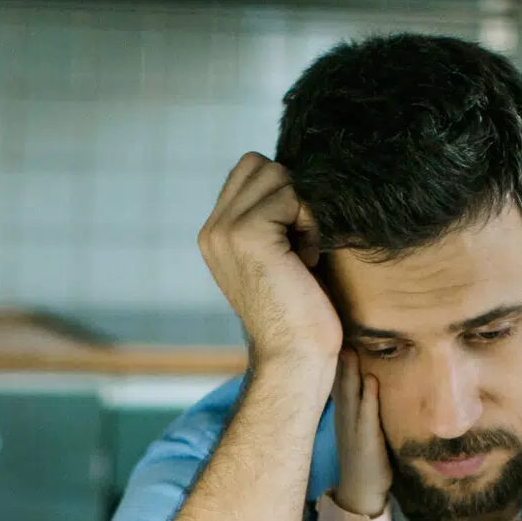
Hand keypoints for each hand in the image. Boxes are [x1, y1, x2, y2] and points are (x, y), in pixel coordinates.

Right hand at [197, 153, 342, 374]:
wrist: (295, 355)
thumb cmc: (298, 311)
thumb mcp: (277, 255)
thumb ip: (269, 216)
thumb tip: (292, 172)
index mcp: (214, 234)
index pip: (249, 171)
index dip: (281, 195)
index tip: (292, 241)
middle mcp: (211, 229)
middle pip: (261, 165)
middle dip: (292, 196)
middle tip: (300, 244)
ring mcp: (224, 229)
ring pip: (278, 176)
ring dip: (302, 210)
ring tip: (302, 253)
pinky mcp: (246, 232)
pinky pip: (291, 196)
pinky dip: (309, 224)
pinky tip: (306, 260)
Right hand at [332, 350, 391, 517]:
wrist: (361, 492)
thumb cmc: (364, 459)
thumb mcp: (358, 428)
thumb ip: (361, 405)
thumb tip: (367, 382)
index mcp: (343, 413)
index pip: (337, 382)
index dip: (335, 360)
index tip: (332, 336)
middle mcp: (345, 417)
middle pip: (340, 383)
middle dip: (339, 358)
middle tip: (335, 331)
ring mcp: (354, 428)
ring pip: (350, 394)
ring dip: (350, 372)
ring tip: (349, 348)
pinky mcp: (367, 440)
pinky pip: (368, 415)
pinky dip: (369, 397)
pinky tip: (371, 380)